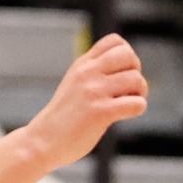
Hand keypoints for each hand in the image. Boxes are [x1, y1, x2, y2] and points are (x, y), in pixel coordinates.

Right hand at [24, 33, 149, 172]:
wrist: (42, 141)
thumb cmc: (64, 118)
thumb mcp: (75, 85)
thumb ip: (94, 74)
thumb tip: (127, 72)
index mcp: (82, 64)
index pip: (114, 41)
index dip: (127, 54)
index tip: (122, 72)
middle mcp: (88, 73)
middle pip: (128, 55)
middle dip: (136, 71)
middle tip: (129, 89)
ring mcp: (94, 92)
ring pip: (136, 79)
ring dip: (140, 92)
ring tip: (128, 103)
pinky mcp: (100, 113)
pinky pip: (135, 104)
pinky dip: (138, 108)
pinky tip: (127, 114)